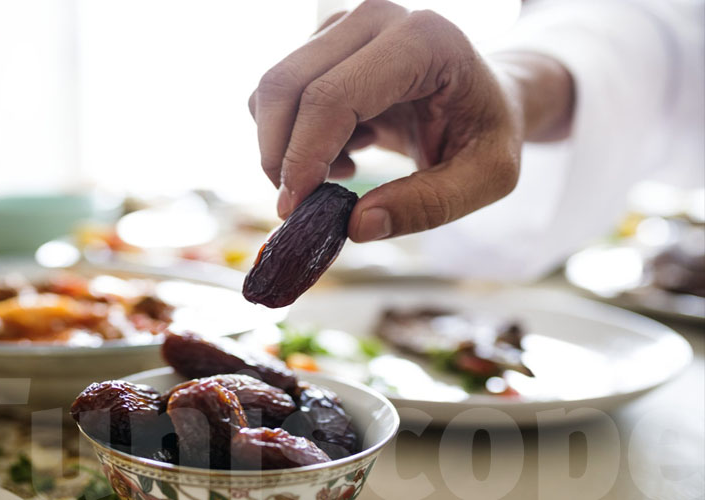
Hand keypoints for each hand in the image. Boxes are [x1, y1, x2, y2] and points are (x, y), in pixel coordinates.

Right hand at [249, 1, 570, 241]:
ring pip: (272, 91)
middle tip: (301, 206)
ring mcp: (345, 24)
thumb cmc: (488, 132)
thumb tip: (356, 225)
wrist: (486, 98)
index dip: (304, 157)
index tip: (295, 210)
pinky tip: (343, 150)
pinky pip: (278, 95)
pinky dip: (293, 137)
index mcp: (423, 40)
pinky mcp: (325, 40)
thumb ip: (429, 205)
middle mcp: (377, 17)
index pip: (333, 97)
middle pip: (286, 86)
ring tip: (343, 171)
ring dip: (286, 148)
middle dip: (279, 156)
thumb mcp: (487, 179)